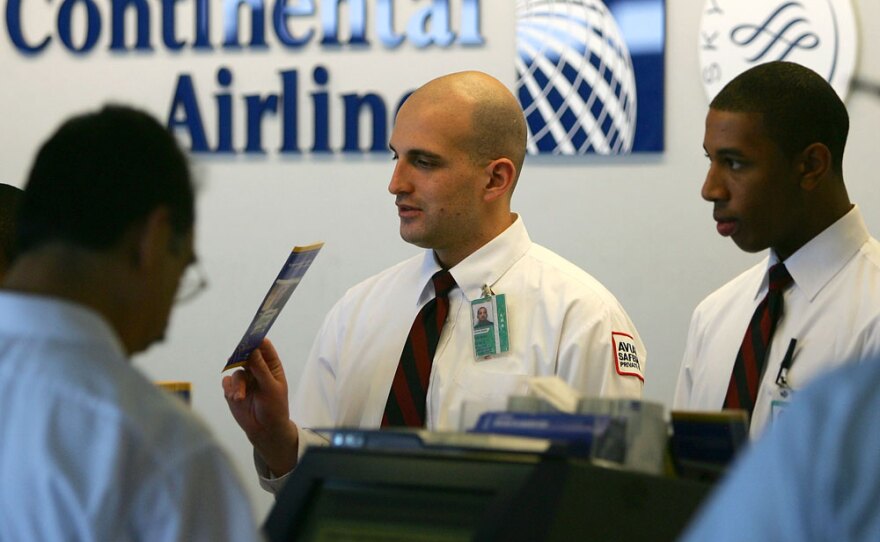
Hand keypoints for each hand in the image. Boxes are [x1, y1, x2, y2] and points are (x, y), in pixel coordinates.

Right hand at [222, 338, 299, 474]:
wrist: (265, 430)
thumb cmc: (274, 408)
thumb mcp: (271, 388)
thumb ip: (261, 369)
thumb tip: (254, 350)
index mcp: (271, 366)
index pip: (264, 347)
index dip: (257, 340)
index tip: (250, 338)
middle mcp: (256, 369)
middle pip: (246, 354)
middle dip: (240, 357)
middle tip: (236, 358)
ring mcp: (244, 379)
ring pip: (235, 371)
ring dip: (237, 384)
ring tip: (240, 397)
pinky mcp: (233, 389)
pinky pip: (227, 382)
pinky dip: (229, 390)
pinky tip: (236, 399)